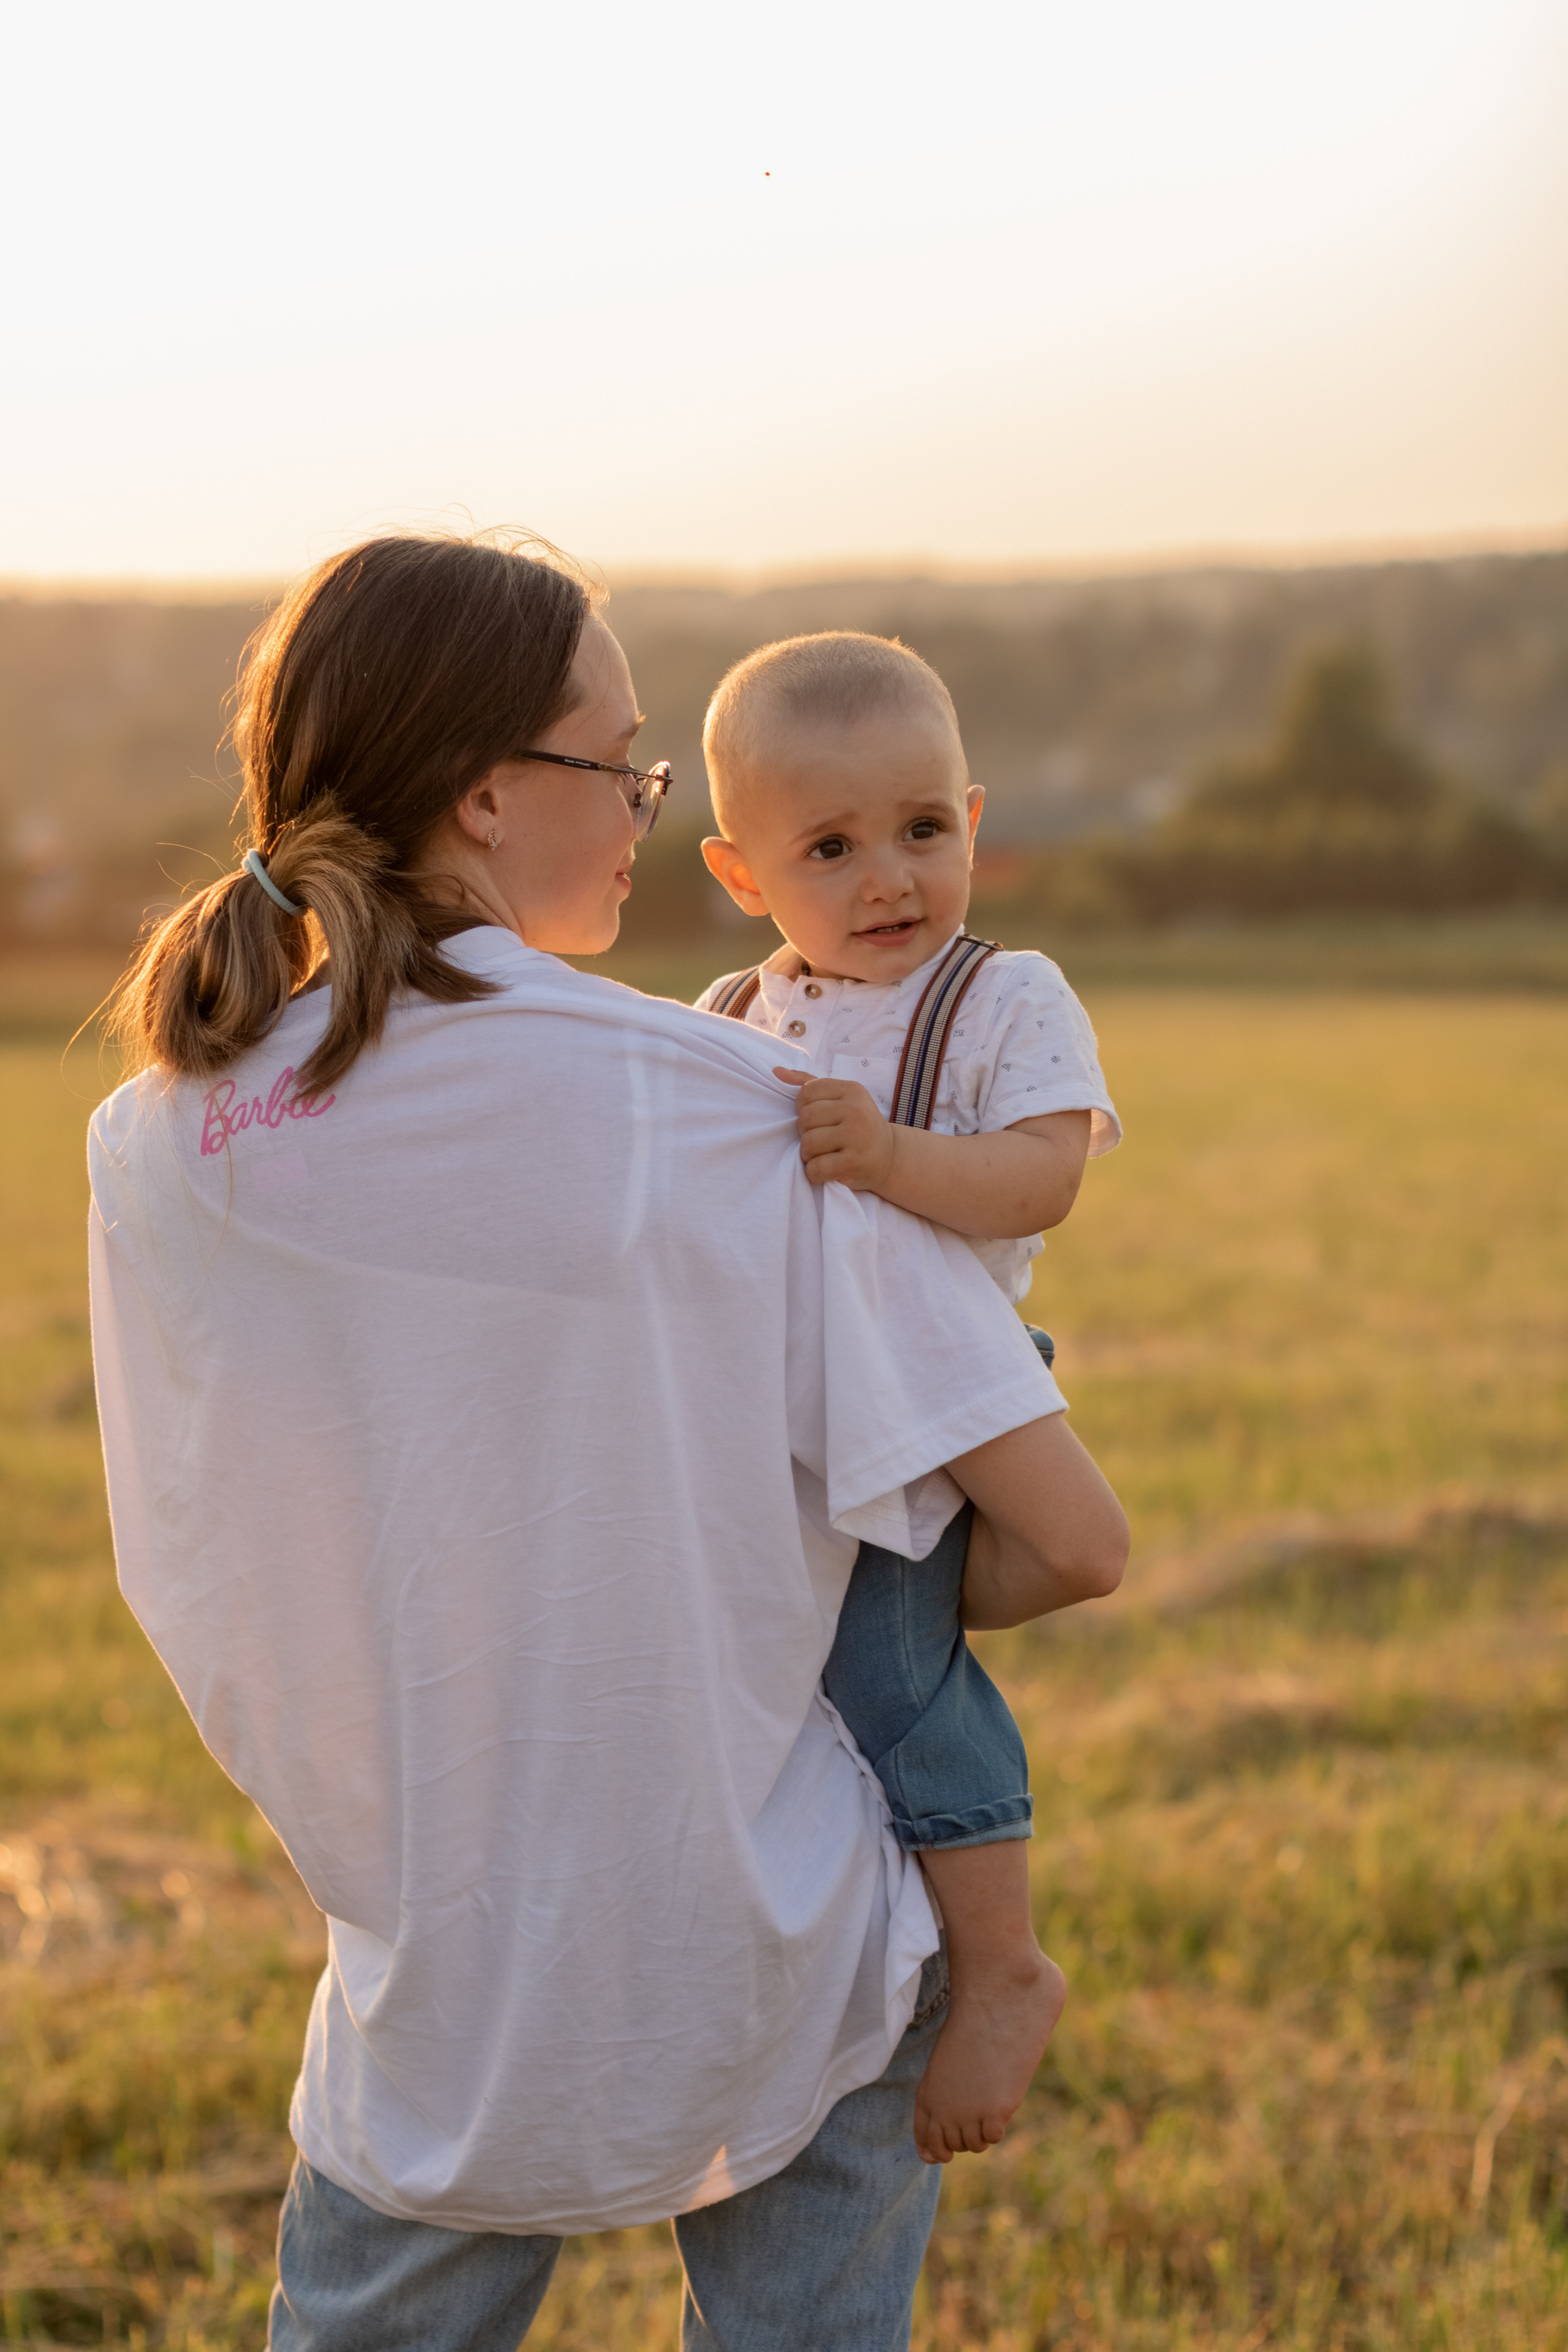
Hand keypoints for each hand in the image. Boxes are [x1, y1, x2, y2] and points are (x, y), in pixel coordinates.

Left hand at [774, 1069, 896, 1192]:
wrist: (890, 1157)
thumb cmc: (858, 1125)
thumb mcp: (841, 1098)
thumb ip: (809, 1082)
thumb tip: (776, 1071)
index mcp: (852, 1090)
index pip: (807, 1092)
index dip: (803, 1108)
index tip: (816, 1119)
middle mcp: (856, 1110)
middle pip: (805, 1119)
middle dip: (805, 1133)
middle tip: (820, 1140)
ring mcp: (857, 1136)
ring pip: (808, 1144)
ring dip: (809, 1155)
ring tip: (824, 1155)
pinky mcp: (854, 1162)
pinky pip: (816, 1168)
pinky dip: (814, 1173)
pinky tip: (826, 1170)